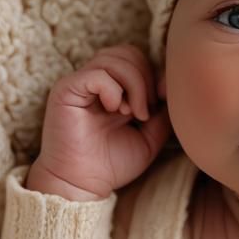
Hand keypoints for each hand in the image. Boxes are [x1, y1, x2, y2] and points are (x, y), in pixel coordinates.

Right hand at [27, 44, 171, 200]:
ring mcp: (79, 84)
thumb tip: (171, 87)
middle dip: (145, 78)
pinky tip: (115, 110)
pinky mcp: (66, 91)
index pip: (137, 59)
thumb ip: (162, 112)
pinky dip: (113, 90)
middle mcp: (95, 82)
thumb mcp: (149, 136)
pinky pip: (97, 74)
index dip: (155, 74)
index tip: (162, 100)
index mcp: (113, 88)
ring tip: (132, 113)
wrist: (83, 185)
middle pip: (128, 52)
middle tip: (145, 111)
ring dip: (133, 85)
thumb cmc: (112, 164)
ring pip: (114, 59)